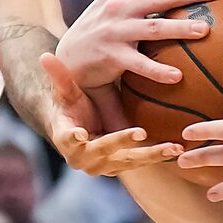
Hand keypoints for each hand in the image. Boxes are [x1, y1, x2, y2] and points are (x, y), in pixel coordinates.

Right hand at [42, 52, 180, 176]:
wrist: (77, 130)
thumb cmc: (70, 106)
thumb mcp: (65, 92)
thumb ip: (59, 76)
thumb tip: (44, 55)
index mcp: (66, 140)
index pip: (69, 139)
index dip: (74, 138)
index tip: (81, 133)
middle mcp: (84, 159)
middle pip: (104, 152)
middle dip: (122, 143)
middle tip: (139, 132)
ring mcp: (104, 166)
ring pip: (128, 161)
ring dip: (150, 155)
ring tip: (171, 147)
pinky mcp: (121, 167)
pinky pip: (141, 163)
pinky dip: (159, 157)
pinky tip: (178, 150)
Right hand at [59, 0, 222, 86]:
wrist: (70, 55)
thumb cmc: (103, 26)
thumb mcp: (120, 0)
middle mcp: (118, 5)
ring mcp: (114, 30)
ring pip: (154, 27)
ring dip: (180, 28)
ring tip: (205, 30)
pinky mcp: (110, 55)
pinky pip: (139, 64)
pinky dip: (158, 70)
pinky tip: (177, 77)